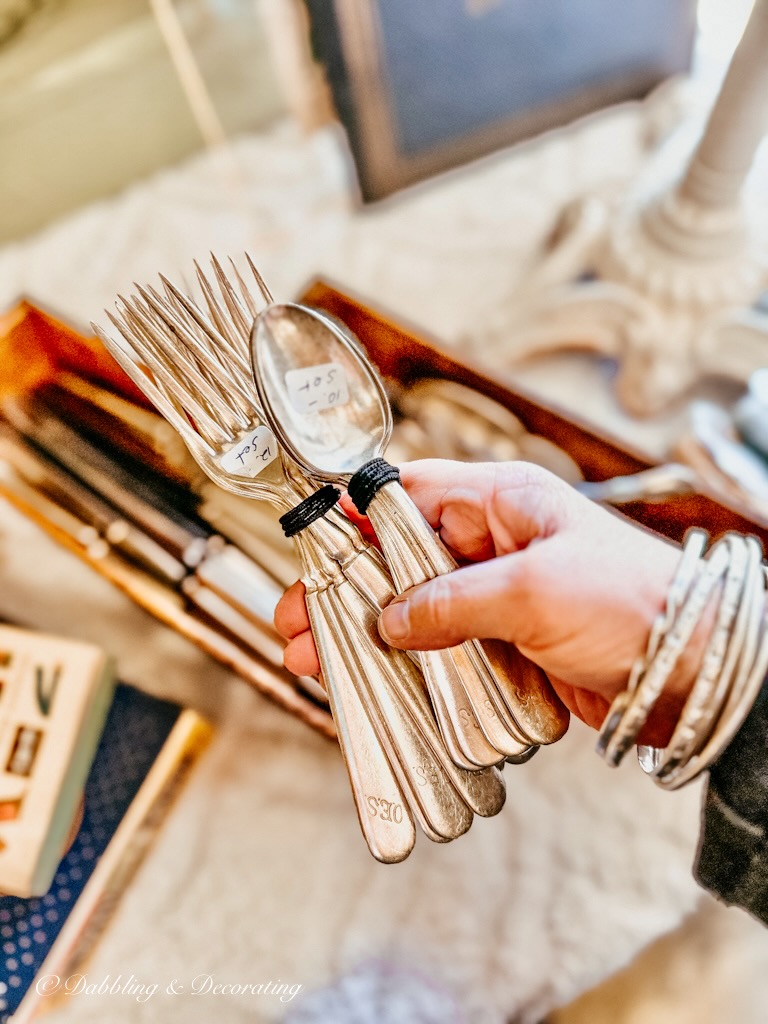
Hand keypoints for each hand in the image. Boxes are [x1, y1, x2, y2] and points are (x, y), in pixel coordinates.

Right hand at [275, 460, 711, 745]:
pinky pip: (446, 650)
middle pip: (403, 561)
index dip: (360, 518)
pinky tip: (375, 686)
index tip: (316, 544)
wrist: (696, 674)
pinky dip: (410, 667)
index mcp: (505, 503)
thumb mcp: (533, 591)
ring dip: (370, 636)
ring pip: (418, 611)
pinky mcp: (511, 643)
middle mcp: (498, 545)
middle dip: (349, 592)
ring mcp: (503, 597)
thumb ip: (450, 602)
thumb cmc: (635, 606)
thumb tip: (389, 621)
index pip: (414, 496)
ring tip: (319, 662)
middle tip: (300, 622)